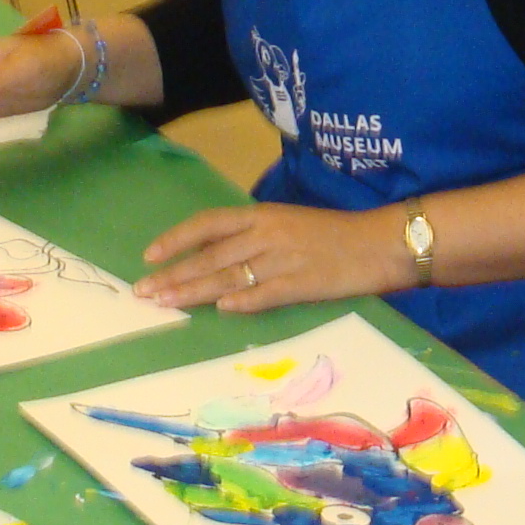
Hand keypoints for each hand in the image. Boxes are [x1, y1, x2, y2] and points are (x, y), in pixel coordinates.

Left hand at [135, 202, 405, 313]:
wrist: (380, 243)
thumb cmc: (335, 233)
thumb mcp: (289, 223)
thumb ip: (254, 237)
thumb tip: (218, 256)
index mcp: (262, 215)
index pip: (208, 224)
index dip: (176, 239)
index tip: (149, 256)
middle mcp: (267, 234)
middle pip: (210, 255)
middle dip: (173, 274)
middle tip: (144, 292)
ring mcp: (284, 259)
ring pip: (229, 276)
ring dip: (194, 292)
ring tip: (165, 304)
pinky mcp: (303, 284)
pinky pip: (265, 294)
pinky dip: (242, 301)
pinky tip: (220, 309)